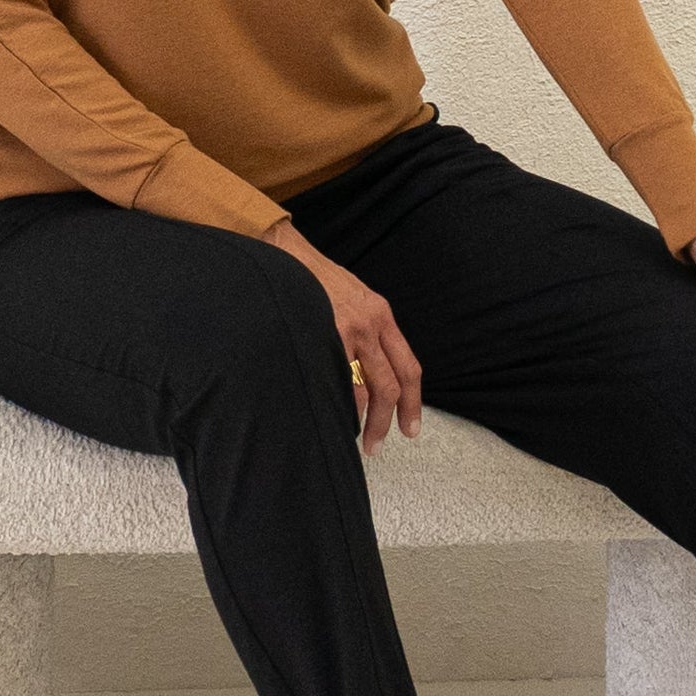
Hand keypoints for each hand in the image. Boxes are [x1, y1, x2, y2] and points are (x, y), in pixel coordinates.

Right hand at [271, 219, 425, 442]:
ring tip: (354, 439)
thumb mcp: (352, 298)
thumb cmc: (312, 277)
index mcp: (381, 314)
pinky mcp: (325, 333)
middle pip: (391, 384)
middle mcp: (371, 323)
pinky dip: (339, 402)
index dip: (412, 402)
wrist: (283, 251)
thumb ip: (365, 330)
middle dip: (387, 420)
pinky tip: (333, 414)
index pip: (408, 366)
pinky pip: (338, 379)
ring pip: (366, 388)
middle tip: (378, 445)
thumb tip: (368, 371)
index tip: (410, 428)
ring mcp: (348, 329)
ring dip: (363, 419)